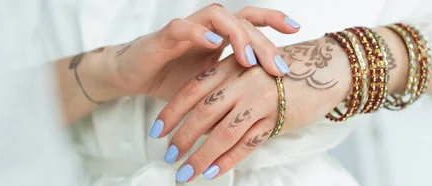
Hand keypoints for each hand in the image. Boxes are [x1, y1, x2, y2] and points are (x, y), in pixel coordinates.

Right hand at [83, 4, 300, 100]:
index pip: (251, 22)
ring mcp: (187, 29)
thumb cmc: (172, 80)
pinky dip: (197, 33)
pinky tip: (212, 44)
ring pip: (217, 16)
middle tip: (278, 66)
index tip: (297, 30)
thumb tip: (267, 108)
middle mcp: (207, 28)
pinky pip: (182, 27)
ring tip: (249, 58)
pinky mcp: (164, 36)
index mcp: (220, 37)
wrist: (134, 77)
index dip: (273, 21)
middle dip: (263, 41)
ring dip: (237, 35)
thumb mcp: (210, 88)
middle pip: (242, 21)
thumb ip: (233, 89)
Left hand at [150, 37, 352, 181]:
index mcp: (231, 67)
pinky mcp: (276, 119)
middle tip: (169, 157)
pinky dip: (229, 160)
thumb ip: (223, 86)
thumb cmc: (279, 69)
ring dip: (201, 156)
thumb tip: (195, 116)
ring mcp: (260, 102)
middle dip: (182, 138)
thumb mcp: (248, 68)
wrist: (325, 67)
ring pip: (223, 134)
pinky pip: (248, 144)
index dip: (171, 112)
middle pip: (204, 114)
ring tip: (186, 173)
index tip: (156, 131)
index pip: (192, 90)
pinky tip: (214, 172)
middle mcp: (242, 83)